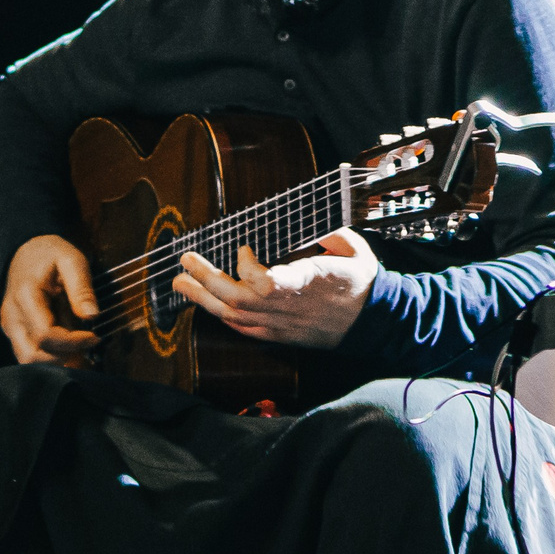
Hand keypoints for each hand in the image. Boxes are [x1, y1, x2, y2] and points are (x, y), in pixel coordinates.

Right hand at [0, 233, 101, 365]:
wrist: (26, 252)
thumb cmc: (51, 255)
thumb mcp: (72, 260)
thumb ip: (81, 288)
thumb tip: (92, 316)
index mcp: (25, 296)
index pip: (45, 335)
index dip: (72, 343)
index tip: (95, 337)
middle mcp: (12, 316)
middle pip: (32, 356)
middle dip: (63, 358)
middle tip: (88, 346)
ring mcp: (10, 327)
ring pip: (28, 361)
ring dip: (57, 361)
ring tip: (81, 350)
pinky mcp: (14, 333)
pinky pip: (29, 354)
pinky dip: (51, 358)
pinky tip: (71, 350)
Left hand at [173, 229, 378, 348]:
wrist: (373, 321)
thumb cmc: (360, 280)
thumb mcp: (351, 247)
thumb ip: (327, 231)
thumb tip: (307, 216)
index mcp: (309, 282)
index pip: (268, 285)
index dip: (247, 269)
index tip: (242, 246)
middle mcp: (290, 308)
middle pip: (239, 301)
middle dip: (206, 279)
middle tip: (186, 259)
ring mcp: (283, 326)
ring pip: (234, 317)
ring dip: (203, 298)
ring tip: (181, 281)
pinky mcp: (280, 337)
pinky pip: (243, 330)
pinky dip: (221, 315)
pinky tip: (205, 302)